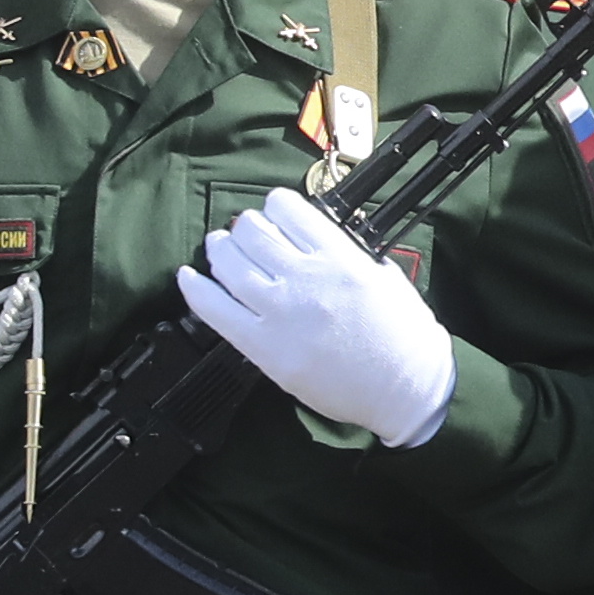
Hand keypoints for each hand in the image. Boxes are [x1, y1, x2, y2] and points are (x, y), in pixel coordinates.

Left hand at [177, 188, 456, 446]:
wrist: (406, 388)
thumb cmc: (405, 336)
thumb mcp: (384, 275)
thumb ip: (347, 253)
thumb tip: (314, 240)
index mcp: (340, 257)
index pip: (288, 208)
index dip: (275, 206)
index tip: (275, 214)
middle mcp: (307, 279)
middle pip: (253, 231)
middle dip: (247, 226)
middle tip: (247, 234)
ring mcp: (282, 314)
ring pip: (230, 263)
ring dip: (220, 248)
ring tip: (220, 248)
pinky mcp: (265, 348)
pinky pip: (216, 311)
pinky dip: (196, 289)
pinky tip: (188, 277)